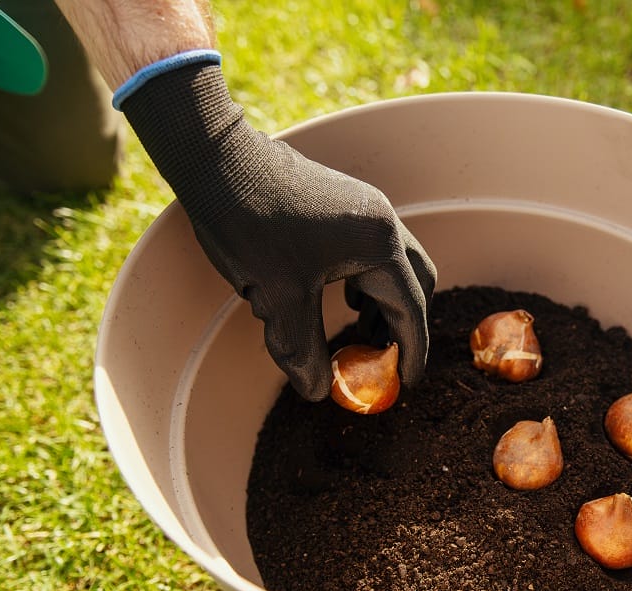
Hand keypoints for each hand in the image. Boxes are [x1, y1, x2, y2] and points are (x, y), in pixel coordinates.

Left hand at [120, 62, 434, 400]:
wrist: (215, 158)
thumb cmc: (250, 224)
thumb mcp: (277, 297)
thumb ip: (301, 347)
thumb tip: (317, 391)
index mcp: (378, 244)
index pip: (411, 306)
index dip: (411, 350)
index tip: (406, 382)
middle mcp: (381, 222)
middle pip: (415, 281)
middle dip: (405, 324)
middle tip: (386, 360)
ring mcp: (364, 208)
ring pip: (393, 265)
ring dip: (384, 303)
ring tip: (360, 335)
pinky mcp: (343, 203)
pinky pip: (371, 251)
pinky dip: (367, 282)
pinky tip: (340, 298)